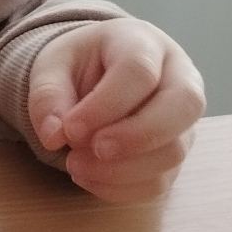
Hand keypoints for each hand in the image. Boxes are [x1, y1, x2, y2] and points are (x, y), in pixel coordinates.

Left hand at [26, 21, 204, 203]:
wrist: (94, 75)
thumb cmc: (77, 65)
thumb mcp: (51, 67)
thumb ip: (47, 95)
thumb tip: (54, 136)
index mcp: (145, 44)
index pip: (140, 72)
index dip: (106, 106)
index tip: (71, 129)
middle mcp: (179, 77)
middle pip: (184, 106)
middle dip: (135, 137)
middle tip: (91, 150)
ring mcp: (182, 120)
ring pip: (175, 151)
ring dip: (122, 169)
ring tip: (74, 164)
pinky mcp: (172, 153)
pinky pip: (160, 180)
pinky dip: (122, 188)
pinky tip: (88, 176)